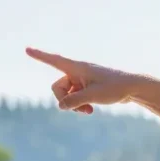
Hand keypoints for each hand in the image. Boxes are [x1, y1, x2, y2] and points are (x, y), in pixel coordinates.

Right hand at [25, 47, 142, 113]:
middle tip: (78, 109)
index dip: (40, 56)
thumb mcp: (93, 96)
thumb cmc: (115, 87)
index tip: (26, 49)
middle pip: (58, 87)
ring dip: (74, 105)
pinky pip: (76, 97)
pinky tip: (90, 110)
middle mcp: (77, 72)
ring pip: (67, 95)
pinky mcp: (87, 87)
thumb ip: (75, 101)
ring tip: (88, 111)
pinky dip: (80, 104)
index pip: (54, 60)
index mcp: (77, 67)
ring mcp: (82, 80)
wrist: (133, 88)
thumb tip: (61, 106)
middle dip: (64, 100)